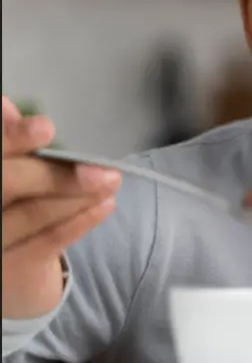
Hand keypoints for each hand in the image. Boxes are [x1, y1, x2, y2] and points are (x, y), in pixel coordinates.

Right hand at [2, 96, 121, 318]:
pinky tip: (106, 204)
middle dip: (53, 176)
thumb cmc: (9, 194)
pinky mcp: (5, 273)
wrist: (6, 253)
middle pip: (5, 185)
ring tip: (111, 181)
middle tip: (99, 169)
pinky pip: (44, 245)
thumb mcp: (5, 163)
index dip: (11, 139)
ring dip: (77, 197)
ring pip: (28, 216)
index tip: (46, 128)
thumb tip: (6, 107)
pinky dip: (78, 222)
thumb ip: (4, 137)